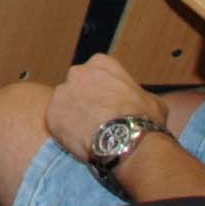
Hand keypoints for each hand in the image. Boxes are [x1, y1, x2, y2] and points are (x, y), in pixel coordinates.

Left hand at [42, 56, 167, 162]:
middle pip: (78, 86)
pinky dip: (65, 132)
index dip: (104, 91)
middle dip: (85, 101)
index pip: (98, 73)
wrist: (127, 140)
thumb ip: (138, 95)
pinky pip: (56, 123)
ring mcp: (62, 93)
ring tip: (90, 134)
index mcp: (101, 63)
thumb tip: (140, 102)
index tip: (110, 105)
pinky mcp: (51, 114)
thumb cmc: (143, 120)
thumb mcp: (152, 100)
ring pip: (65, 104)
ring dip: (74, 116)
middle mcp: (77, 72)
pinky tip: (81, 142)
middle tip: (98, 120)